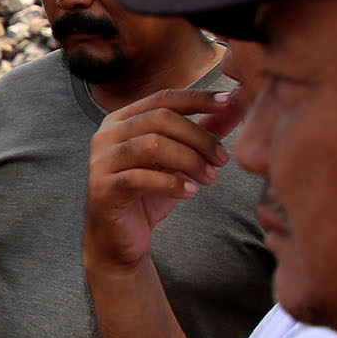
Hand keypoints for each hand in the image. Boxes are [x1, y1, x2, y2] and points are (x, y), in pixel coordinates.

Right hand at [84, 88, 243, 272]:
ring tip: (210, 178)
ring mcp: (102, 161)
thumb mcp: (179, 161)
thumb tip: (234, 108)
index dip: (198, 98)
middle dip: (199, 137)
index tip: (230, 102)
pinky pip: (141, 178)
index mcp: (123, 119)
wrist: (118, 239)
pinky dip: (172, 184)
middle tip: (222, 158)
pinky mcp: (103, 189)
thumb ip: (202, 133)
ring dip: (189, 159)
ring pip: (152, 145)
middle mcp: (107, 134)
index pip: (164, 98)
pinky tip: (190, 192)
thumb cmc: (147, 195)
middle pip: (161, 118)